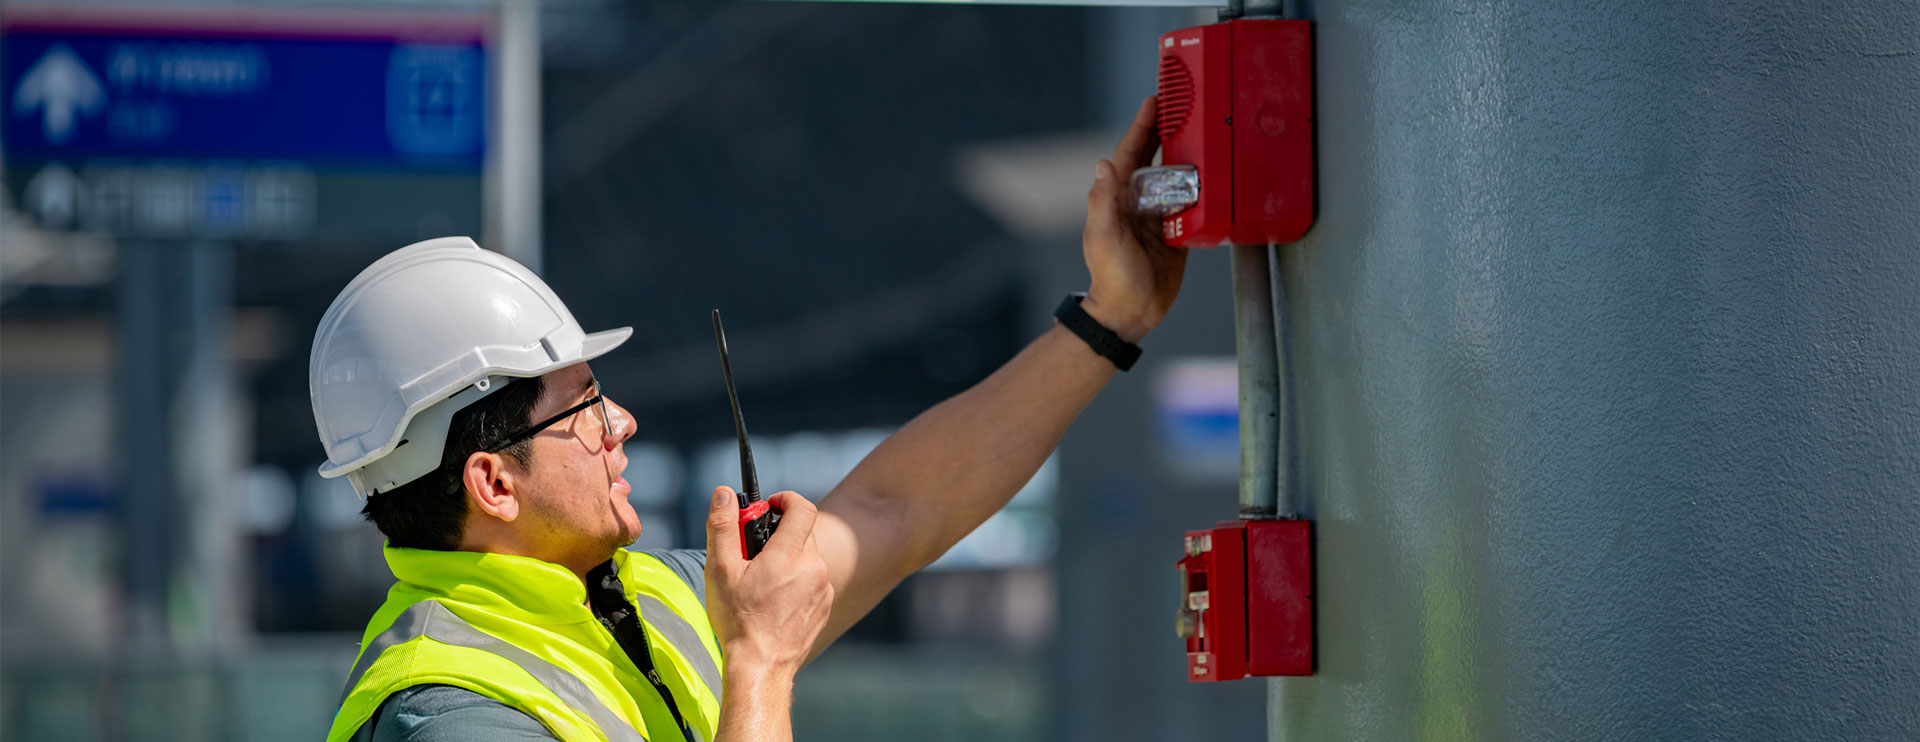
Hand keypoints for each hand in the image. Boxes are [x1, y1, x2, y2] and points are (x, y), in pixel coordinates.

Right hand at [705, 487, 833, 676]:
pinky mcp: (825, 606)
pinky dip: (797, 578)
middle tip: (754, 548)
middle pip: (804, 531)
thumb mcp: (720, 570)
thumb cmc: (738, 620)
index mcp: (790, 555)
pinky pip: (814, 579)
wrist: (761, 667)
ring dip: (789, 556)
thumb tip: (723, 494)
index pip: (803, 508)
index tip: (770, 505)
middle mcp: (814, 568)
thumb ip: (723, 527)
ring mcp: (823, 589)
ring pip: (808, 556)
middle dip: (780, 531)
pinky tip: (775, 598)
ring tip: (761, 578)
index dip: (786, 499)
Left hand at [1082, 95, 1189, 342]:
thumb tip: (1103, 164)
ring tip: (1202, 131)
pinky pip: (1191, 203)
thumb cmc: (1112, 277)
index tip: (1154, 101)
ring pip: (1174, 177)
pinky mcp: (1176, 232)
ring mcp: (1157, 216)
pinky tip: (1213, 173)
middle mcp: (1137, 203)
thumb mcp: (1104, 237)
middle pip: (1153, 158)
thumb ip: (1103, 202)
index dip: (1142, 126)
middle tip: (1182, 106)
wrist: (1131, 312)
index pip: (1130, 153)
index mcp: (1118, 198)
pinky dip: (1201, 187)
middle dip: (1165, 131)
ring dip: (1186, 155)